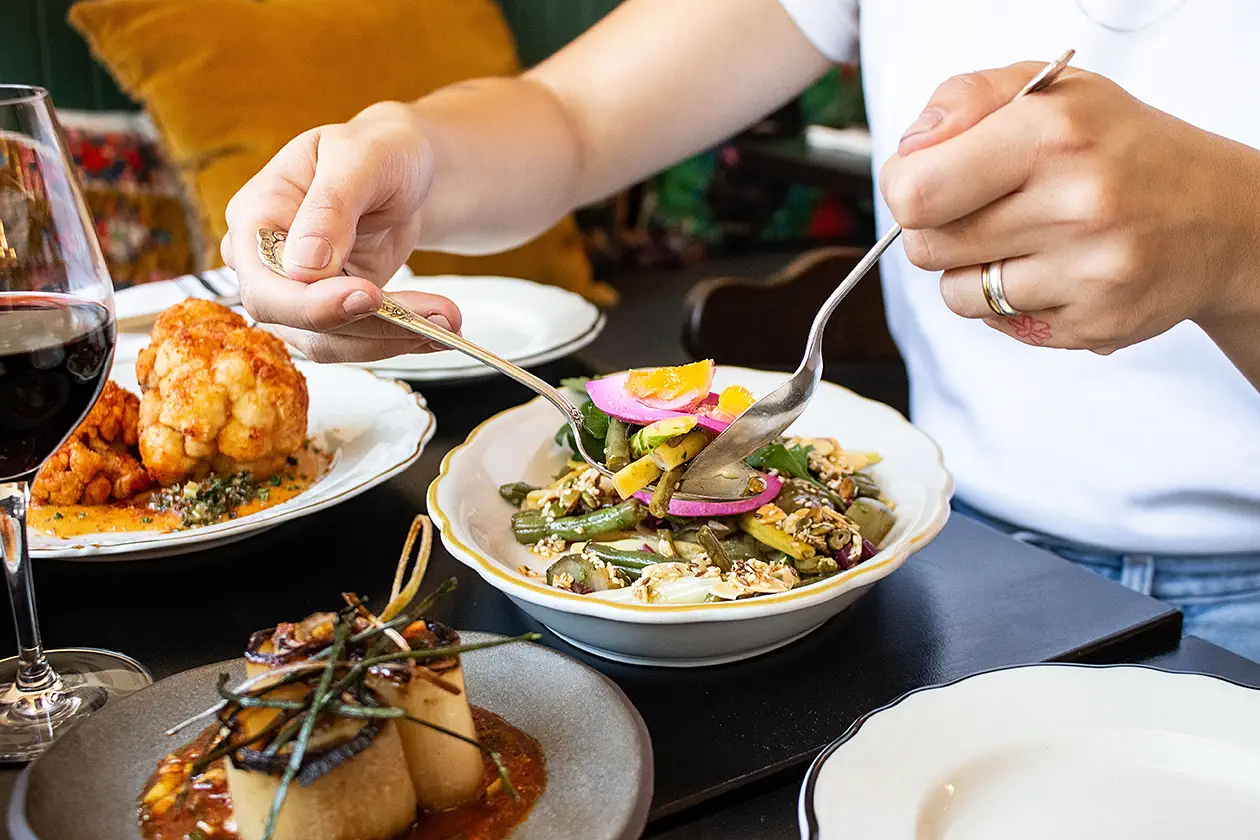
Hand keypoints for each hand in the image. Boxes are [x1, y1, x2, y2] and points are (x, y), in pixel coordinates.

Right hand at [222, 102, 461, 362]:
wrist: (401, 170)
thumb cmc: (376, 150)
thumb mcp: (360, 159)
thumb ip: (331, 206)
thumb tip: (303, 266)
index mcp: (255, 215)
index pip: (264, 281)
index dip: (310, 302)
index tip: (368, 296)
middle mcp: (264, 263)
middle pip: (296, 322)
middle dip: (368, 324)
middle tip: (434, 319)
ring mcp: (294, 294)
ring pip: (330, 341)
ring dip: (393, 337)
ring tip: (450, 321)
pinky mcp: (330, 314)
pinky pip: (357, 340)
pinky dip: (400, 339)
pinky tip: (439, 330)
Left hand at [879, 62, 1259, 354]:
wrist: (1221, 217)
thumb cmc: (1120, 149)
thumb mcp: (1049, 90)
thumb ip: (964, 101)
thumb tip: (908, 151)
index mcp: (1052, 134)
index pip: (917, 192)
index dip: (904, 189)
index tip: (926, 182)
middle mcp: (1075, 205)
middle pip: (926, 247)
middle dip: (938, 229)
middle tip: (983, 210)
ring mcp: (1088, 273)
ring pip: (957, 294)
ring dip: (973, 271)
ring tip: (1026, 240)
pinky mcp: (1093, 326)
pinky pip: (999, 323)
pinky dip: (1012, 302)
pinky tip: (1056, 270)